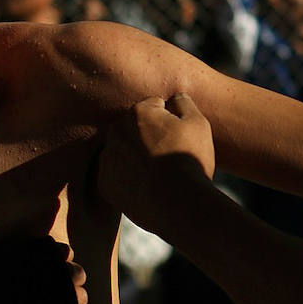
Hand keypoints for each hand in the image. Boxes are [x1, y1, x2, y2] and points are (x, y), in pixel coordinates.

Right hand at [0, 234, 87, 303]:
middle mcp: (57, 266)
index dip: (54, 268)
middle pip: (77, 273)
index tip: (40, 282)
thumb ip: (23, 253)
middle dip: (65, 285)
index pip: (64, 253)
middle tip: (44, 302)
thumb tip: (50, 251)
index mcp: (40, 248)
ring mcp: (64, 292)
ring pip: (81, 297)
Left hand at [99, 95, 215, 232]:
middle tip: (168, 154)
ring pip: (123, 151)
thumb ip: (184, 103)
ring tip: (158, 174)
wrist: (179, 205)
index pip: (154, 107)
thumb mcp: (198, 123)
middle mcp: (116, 132)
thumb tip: (175, 98)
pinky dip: (127, 179)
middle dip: (148, 136)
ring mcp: (107, 159)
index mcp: (138, 112)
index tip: (180, 137)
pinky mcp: (104, 184)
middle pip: (134, 128)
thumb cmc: (190, 160)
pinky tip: (147, 187)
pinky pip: (116, 175)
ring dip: (135, 156)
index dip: (170, 121)